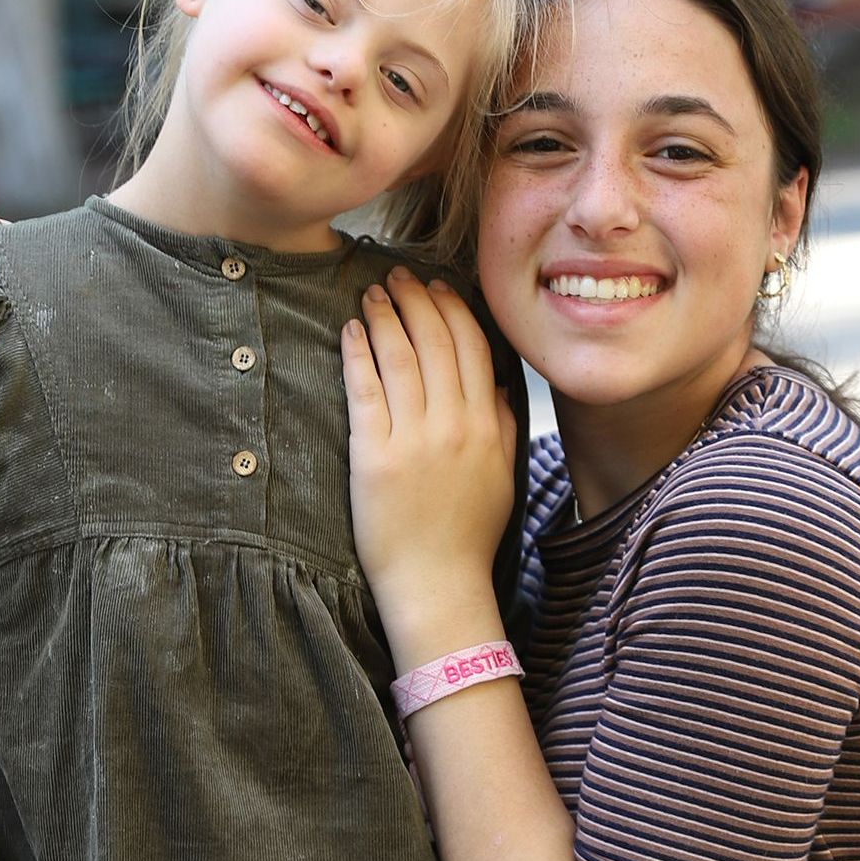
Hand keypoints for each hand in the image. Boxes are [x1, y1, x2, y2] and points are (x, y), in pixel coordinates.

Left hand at [342, 267, 515, 663]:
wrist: (438, 585)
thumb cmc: (468, 535)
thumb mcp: (503, 477)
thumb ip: (506, 426)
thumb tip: (502, 384)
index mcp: (488, 425)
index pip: (473, 348)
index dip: (452, 309)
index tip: (434, 286)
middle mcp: (455, 426)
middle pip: (436, 343)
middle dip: (415, 301)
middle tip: (396, 275)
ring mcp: (414, 440)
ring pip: (402, 359)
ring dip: (386, 318)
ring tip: (372, 292)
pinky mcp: (375, 458)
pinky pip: (366, 391)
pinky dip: (359, 355)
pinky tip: (352, 330)